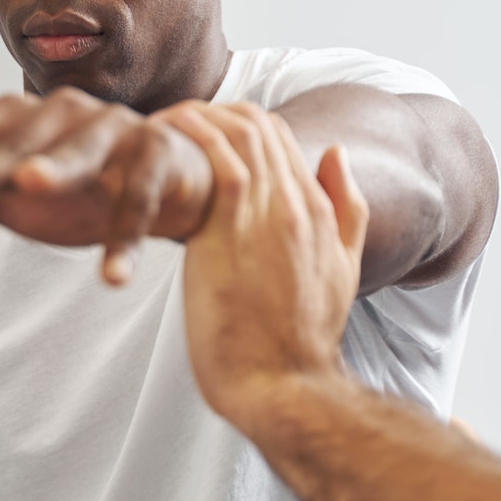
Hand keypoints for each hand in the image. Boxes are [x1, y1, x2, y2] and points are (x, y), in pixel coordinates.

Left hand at [0, 87, 214, 283]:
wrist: (168, 181)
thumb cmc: (77, 186)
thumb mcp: (8, 194)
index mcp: (22, 118)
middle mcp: (65, 112)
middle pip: (19, 142)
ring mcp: (115, 128)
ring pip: (82, 150)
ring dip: (57, 166)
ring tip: (30, 186)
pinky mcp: (159, 155)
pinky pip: (141, 199)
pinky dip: (128, 238)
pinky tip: (112, 279)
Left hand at [164, 102, 370, 432]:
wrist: (284, 388)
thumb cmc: (298, 343)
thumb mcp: (343, 271)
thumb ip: (345, 210)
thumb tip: (334, 152)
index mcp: (321, 212)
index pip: (282, 137)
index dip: (238, 124)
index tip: (199, 132)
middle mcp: (298, 202)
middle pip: (259, 123)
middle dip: (213, 111)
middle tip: (170, 121)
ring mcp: (267, 213)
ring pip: (239, 130)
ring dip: (195, 116)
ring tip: (157, 124)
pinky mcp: (231, 229)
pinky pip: (215, 159)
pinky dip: (187, 137)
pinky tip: (154, 137)